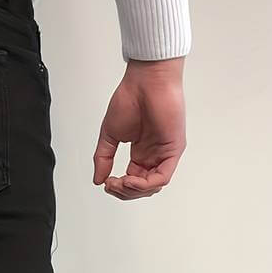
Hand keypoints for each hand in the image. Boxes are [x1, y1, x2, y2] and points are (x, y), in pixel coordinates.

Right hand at [93, 57, 185, 199]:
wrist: (146, 80)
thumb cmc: (131, 98)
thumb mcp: (110, 134)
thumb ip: (103, 158)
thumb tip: (97, 179)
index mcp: (141, 152)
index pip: (132, 181)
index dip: (118, 187)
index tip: (105, 182)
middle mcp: (154, 155)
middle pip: (142, 188)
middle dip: (124, 192)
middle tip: (110, 184)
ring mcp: (165, 153)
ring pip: (153, 186)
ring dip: (133, 190)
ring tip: (119, 182)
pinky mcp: (174, 149)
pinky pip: (162, 177)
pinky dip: (145, 184)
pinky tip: (130, 179)